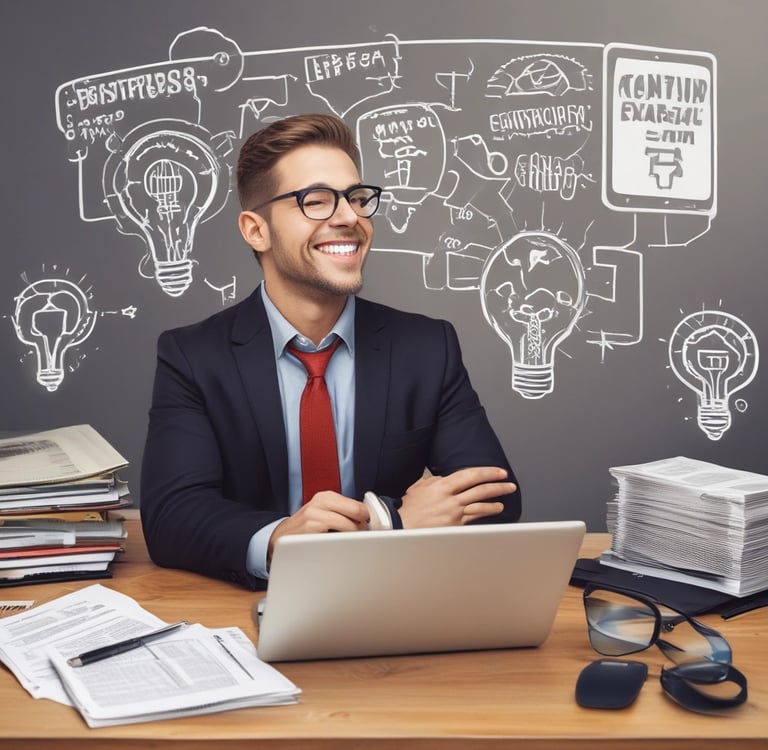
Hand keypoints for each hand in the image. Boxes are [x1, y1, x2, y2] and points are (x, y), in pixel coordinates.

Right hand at [267, 491, 368, 562]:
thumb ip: (343, 513)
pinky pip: (334, 538)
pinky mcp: (309, 529)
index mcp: (327, 496)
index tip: (371, 528)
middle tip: (364, 536)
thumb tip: (368, 521)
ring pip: (348, 525)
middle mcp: (320, 502)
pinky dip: (341, 543)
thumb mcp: (323, 513)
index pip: (358, 505)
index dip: (368, 518)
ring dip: (354, 536)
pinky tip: (338, 547)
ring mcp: (314, 515)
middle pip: (357, 511)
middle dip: (364, 526)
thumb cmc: (307, 527)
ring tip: (353, 543)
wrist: (281, 536)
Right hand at [398, 467, 515, 528]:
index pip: (470, 475)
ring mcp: (454, 514)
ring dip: (495, 501)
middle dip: (498, 486)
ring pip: (480, 505)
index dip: (487, 473)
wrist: (401, 526)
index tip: (500, 472)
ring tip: (503, 500)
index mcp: (442, 485)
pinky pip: (474, 518)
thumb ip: (435, 480)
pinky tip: (493, 511)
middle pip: (480, 490)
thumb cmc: (408, 507)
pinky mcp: (455, 526)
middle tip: (509, 484)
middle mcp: (450, 499)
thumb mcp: (420, 486)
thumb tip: (445, 478)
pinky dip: (485, 513)